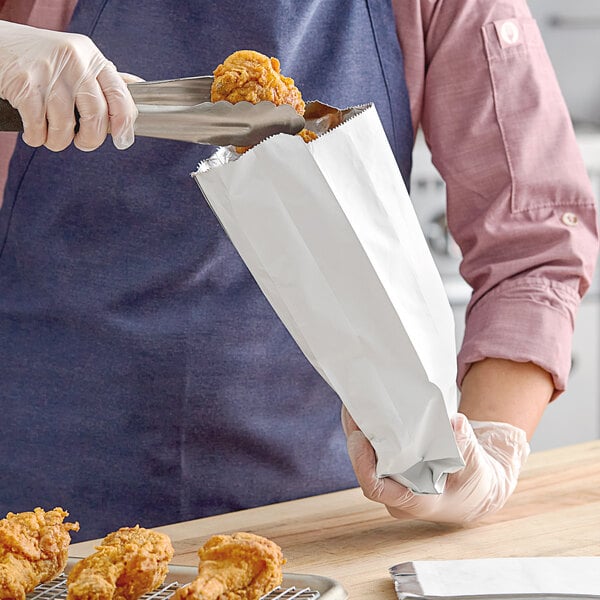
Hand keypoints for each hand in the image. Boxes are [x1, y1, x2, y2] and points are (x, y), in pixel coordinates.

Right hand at [0, 20, 136, 150]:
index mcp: (91, 57)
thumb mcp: (77, 60)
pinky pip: (39, 128)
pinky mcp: (25, 85)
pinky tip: (33, 131)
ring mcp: (49, 73)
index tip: (123, 140)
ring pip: (65, 127)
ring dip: (58, 141)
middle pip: (96, 116)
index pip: (119, 94)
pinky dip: (36, 137)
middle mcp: (74, 62)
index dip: (125, 122)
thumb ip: (103, 78)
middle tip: (82, 142)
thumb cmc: (42, 59)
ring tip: (51, 134)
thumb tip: (137, 89)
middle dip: (91, 140)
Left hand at [342, 407, 529, 523]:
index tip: (359, 437)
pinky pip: (370, 453)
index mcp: (416, 501)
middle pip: (364, 470)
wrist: (475, 491)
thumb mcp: (476, 465)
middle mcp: (397, 496)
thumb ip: (466, 445)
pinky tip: (360, 411)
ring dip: (356, 433)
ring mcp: (392, 484)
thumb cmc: (474, 481)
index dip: (362, 463)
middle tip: (353, 411)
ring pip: (364, 460)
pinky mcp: (391, 471)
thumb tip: (456, 423)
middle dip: (355, 440)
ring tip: (352, 404)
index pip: (376, 488)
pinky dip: (365, 432)